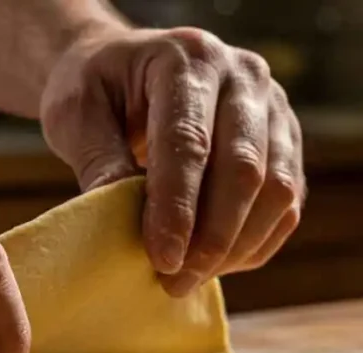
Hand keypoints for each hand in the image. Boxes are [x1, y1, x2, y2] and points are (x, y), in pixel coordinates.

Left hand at [40, 26, 305, 295]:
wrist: (125, 70)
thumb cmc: (96, 90)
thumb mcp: (76, 114)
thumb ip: (99, 161)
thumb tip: (116, 219)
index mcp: (188, 60)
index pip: (189, 142)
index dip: (177, 207)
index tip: (162, 260)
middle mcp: (243, 76)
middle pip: (244, 169)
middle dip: (210, 239)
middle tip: (174, 282)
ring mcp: (273, 108)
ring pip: (276, 191)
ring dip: (235, 247)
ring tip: (189, 280)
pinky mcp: (285, 142)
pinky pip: (287, 204)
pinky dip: (254, 243)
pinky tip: (215, 265)